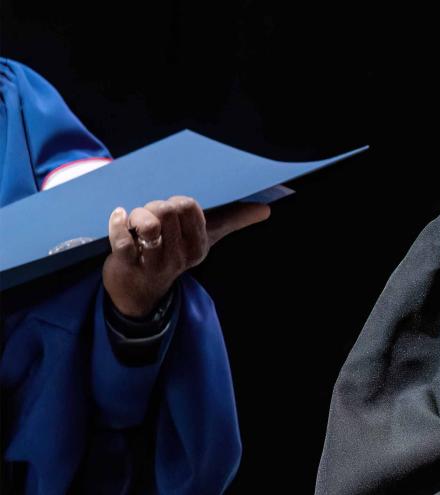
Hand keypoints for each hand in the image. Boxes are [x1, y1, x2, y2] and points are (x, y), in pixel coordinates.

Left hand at [101, 197, 269, 317]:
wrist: (139, 292)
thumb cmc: (174, 254)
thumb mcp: (205, 239)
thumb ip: (234, 220)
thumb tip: (266, 210)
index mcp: (199, 247)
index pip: (190, 207)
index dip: (176, 202)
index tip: (170, 211)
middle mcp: (180, 256)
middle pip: (168, 210)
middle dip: (155, 205)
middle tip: (149, 215)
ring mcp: (154, 263)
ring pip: (148, 224)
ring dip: (137, 214)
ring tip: (133, 220)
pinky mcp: (128, 266)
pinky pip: (122, 240)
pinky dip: (117, 223)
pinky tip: (119, 215)